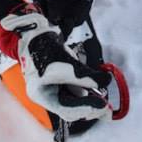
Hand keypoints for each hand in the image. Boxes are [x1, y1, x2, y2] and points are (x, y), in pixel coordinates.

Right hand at [0, 3, 111, 122]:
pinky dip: (82, 85)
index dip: (85, 108)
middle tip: (104, 105)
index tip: (102, 105)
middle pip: (70, 107)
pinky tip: (90, 81)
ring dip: (86, 94)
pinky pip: (72, 86)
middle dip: (87, 105)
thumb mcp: (67, 64)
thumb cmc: (45, 48)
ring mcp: (51, 86)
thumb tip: (105, 82)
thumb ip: (86, 76)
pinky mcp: (57, 79)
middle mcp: (45, 94)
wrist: (36, 32)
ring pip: (72, 96)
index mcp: (41, 95)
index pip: (66, 109)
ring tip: (98, 89)